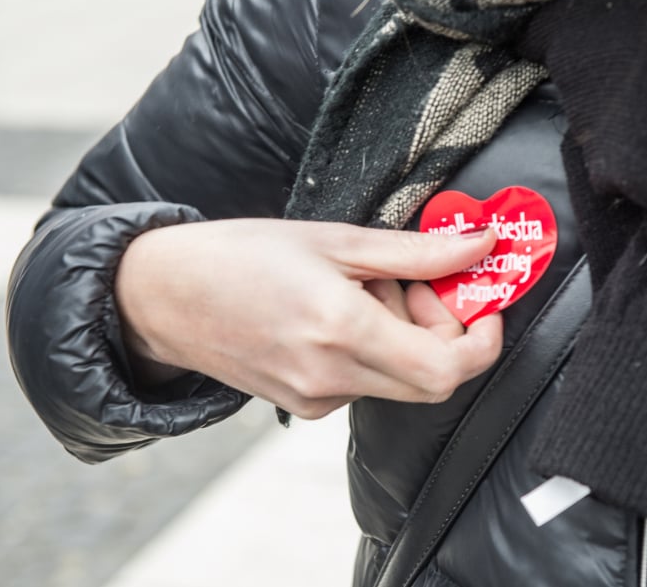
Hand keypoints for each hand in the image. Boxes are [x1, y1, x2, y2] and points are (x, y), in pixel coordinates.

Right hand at [115, 219, 502, 418]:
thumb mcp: (336, 240)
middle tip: (414, 282)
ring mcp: (316, 399)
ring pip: (398, 378)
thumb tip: (481, 244)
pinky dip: (372, 348)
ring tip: (359, 288)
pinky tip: (337, 312)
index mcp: (341, 331)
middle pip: (432, 379)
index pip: (446, 368)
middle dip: (443, 331)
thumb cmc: (243, 255)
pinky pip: (365, 382)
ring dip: (402, 334)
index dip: (482, 340)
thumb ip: (416, 252)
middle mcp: (331, 377)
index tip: (484, 302)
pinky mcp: (303, 407)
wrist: (163, 296)